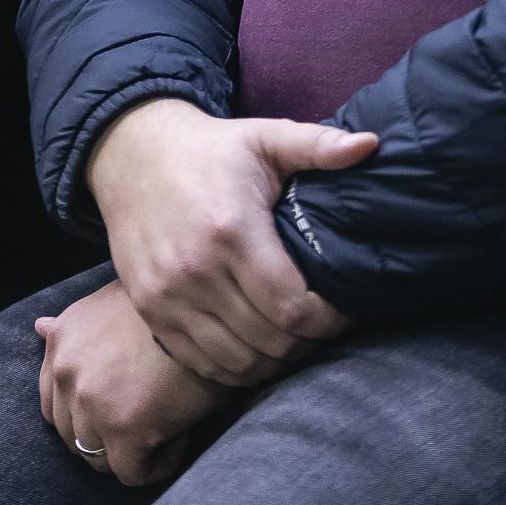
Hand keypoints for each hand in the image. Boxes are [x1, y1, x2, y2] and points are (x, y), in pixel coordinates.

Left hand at [37, 279, 238, 487]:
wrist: (215, 302)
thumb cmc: (174, 301)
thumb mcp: (115, 302)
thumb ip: (77, 326)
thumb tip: (39, 327)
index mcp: (64, 338)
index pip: (54, 402)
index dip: (92, 410)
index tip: (127, 398)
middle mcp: (67, 369)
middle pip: (75, 435)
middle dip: (110, 434)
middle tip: (151, 413)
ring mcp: (92, 402)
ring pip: (100, 458)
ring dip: (133, 449)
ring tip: (168, 421)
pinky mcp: (124, 429)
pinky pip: (133, 474)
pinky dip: (159, 463)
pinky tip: (182, 432)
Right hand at [85, 98, 376, 383]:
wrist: (134, 156)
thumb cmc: (213, 149)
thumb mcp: (266, 136)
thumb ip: (319, 145)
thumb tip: (371, 145)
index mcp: (232, 230)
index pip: (291, 306)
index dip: (327, 319)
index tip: (346, 309)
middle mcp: (196, 271)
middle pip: (269, 340)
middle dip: (307, 341)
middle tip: (326, 327)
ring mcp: (168, 297)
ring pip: (237, 361)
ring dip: (275, 360)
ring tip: (297, 339)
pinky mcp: (149, 312)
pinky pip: (202, 364)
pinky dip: (236, 368)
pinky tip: (258, 348)